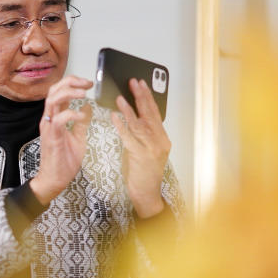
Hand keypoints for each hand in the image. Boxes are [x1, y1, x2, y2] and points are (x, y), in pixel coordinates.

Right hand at [29, 76, 93, 204]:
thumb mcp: (78, 138)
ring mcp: (48, 127)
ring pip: (53, 100)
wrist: (54, 179)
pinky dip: (71, 114)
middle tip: (87, 83)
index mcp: (55, 117)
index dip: (73, 83)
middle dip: (71, 82)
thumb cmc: (64, 161)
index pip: (59, 91)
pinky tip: (81, 116)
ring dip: (69, 93)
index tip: (89, 83)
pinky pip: (58, 119)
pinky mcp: (51, 136)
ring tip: (83, 93)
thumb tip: (88, 107)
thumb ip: (81, 123)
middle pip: (54, 90)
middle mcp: (49, 119)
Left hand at [112, 78, 170, 217]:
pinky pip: (130, 138)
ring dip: (129, 109)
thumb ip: (141, 134)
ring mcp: (152, 149)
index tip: (141, 83)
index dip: (148, 97)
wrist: (147, 195)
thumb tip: (130, 116)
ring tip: (120, 97)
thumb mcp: (145, 150)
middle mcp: (160, 142)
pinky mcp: (141, 156)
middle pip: (150, 114)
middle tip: (133, 82)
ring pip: (140, 124)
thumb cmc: (144, 174)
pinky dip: (122, 126)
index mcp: (162, 139)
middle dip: (141, 96)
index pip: (155, 113)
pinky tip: (115, 117)